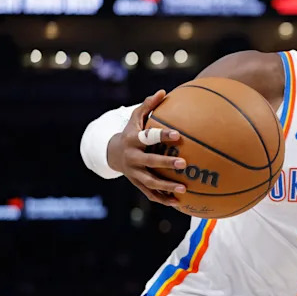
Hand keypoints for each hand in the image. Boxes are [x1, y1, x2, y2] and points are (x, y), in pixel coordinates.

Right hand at [107, 90, 186, 205]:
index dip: (161, 135)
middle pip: (149, 162)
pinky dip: (163, 199)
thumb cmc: (132, 132)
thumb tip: (163, 91)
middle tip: (184, 163)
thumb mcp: (136, 118)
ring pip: (150, 182)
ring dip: (166, 187)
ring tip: (184, 189)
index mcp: (133, 140)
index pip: (148, 137)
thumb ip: (148, 105)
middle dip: (165, 163)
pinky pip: (150, 194)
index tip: (177, 134)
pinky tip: (179, 203)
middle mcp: (132, 158)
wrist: (112, 153)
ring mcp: (134, 173)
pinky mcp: (137, 184)